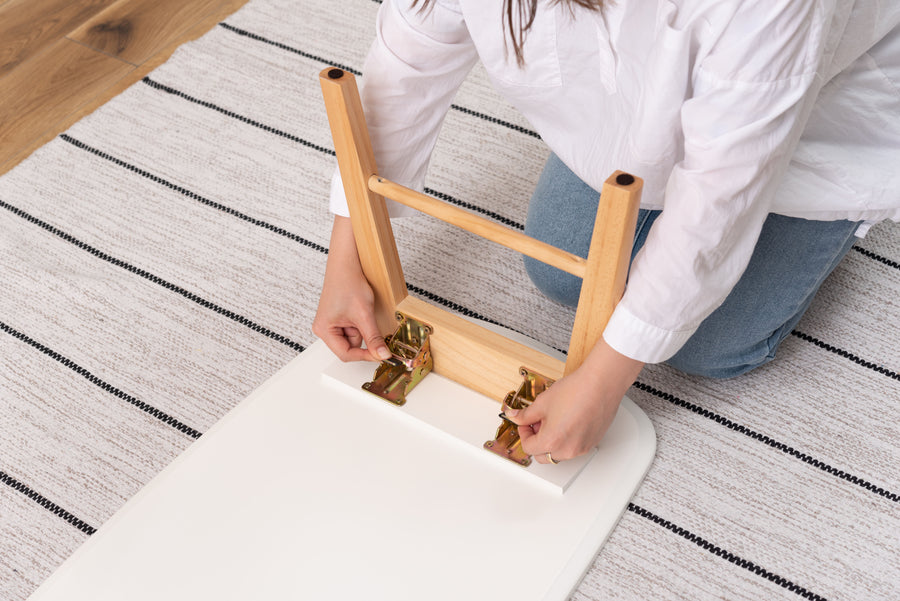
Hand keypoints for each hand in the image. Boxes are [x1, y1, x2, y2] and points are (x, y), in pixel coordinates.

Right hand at [312, 216, 391, 361]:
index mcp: (324, 330)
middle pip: (350, 347)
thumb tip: (382, 354)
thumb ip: (373, 337)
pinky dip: (363, 324)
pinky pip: (355, 328)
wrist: (347, 262)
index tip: (381, 353)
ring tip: (366, 313)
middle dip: (365, 339)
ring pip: (354, 338)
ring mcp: (332, 323)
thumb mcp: (364, 314)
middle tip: (377, 332)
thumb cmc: (348, 282)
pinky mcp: (340, 318)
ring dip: (365, 330)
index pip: (346, 354)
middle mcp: (325, 328)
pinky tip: (364, 311)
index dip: (365, 355)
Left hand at [505, 338, 643, 463]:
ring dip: (552, 442)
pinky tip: (567, 422)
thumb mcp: (542, 402)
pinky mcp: (592, 443)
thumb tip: (515, 417)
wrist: (600, 384)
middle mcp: (568, 449)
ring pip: (559, 454)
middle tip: (537, 423)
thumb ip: (525, 415)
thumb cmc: (576, 391)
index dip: (523, 433)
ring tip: (554, 421)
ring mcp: (582, 448)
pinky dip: (566, 440)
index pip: (528, 448)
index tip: (525, 423)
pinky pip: (574, 448)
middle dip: (536, 441)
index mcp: (552, 441)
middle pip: (543, 456)